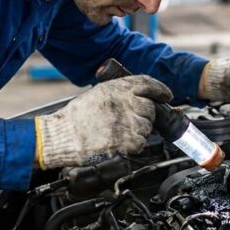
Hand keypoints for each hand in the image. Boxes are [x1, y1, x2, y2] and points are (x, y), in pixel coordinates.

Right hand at [35, 75, 172, 168]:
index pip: (148, 84)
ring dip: (137, 131)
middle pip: (150, 109)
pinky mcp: (128, 140)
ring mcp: (129, 121)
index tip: (166, 95)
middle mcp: (126, 101)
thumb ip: (119, 94)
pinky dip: (133, 145)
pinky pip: (141, 143)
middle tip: (128, 123)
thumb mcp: (97, 94)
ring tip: (117, 133)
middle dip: (143, 116)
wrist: (62, 135)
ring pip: (147, 127)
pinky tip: (117, 142)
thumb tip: (137, 98)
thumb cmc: (75, 118)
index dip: (160, 90)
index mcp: (117, 88)